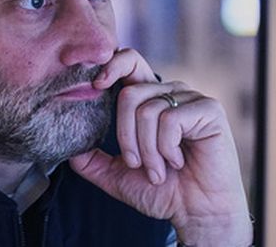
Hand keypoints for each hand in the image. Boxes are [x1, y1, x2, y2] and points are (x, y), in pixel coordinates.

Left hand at [68, 49, 252, 246]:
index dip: (111, 65)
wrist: (197, 213)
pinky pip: (170, 120)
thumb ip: (92, 161)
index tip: (96, 85)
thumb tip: (67, 148)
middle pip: (129, 95)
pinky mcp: (208, 110)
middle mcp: (170, 92)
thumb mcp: (118, 176)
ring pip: (148, 111)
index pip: (129, 62)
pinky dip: (167, 149)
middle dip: (126, 138)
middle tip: (137, 164)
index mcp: (149, 98)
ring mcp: (191, 99)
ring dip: (148, 151)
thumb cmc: (163, 192)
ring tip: (159, 170)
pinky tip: (178, 162)